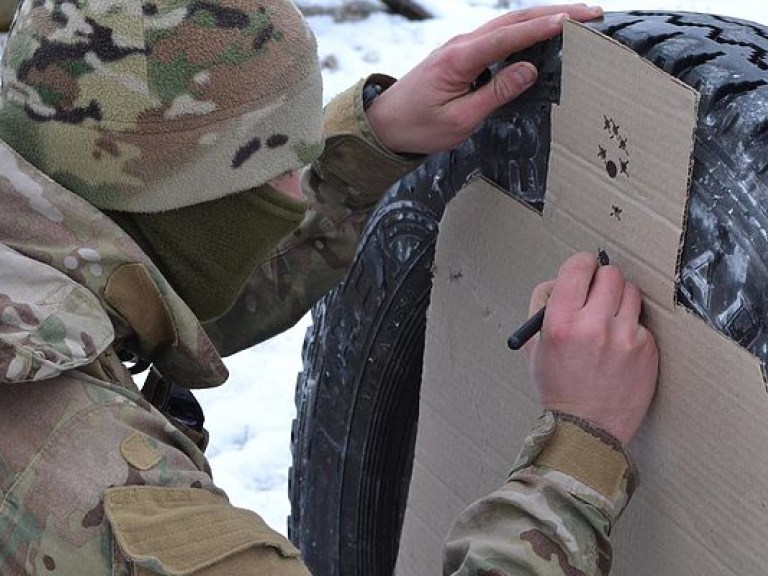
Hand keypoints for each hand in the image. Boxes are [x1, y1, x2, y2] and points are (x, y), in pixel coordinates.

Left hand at [366, 4, 602, 154]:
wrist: (384, 124)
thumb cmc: (417, 127)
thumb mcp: (458, 120)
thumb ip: (494, 94)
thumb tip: (528, 72)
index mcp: (460, 59)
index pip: (509, 36)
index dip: (544, 27)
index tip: (576, 21)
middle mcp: (461, 44)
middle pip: (514, 19)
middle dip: (555, 13)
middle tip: (592, 13)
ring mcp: (461, 46)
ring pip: (508, 23)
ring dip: (543, 17)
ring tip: (577, 17)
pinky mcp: (462, 54)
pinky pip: (498, 35)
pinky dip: (525, 30)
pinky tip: (543, 32)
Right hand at [525, 252, 658, 444]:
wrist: (586, 427)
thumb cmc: (557, 386)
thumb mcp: (533, 344)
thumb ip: (543, 304)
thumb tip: (564, 279)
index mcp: (560, 322)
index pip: (578, 266)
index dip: (581, 264)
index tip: (583, 270)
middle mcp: (594, 326)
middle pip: (610, 274)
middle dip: (601, 280)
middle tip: (597, 294)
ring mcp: (624, 338)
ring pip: (630, 292)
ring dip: (619, 300)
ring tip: (608, 321)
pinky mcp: (646, 349)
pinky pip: (641, 322)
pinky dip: (630, 328)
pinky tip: (618, 348)